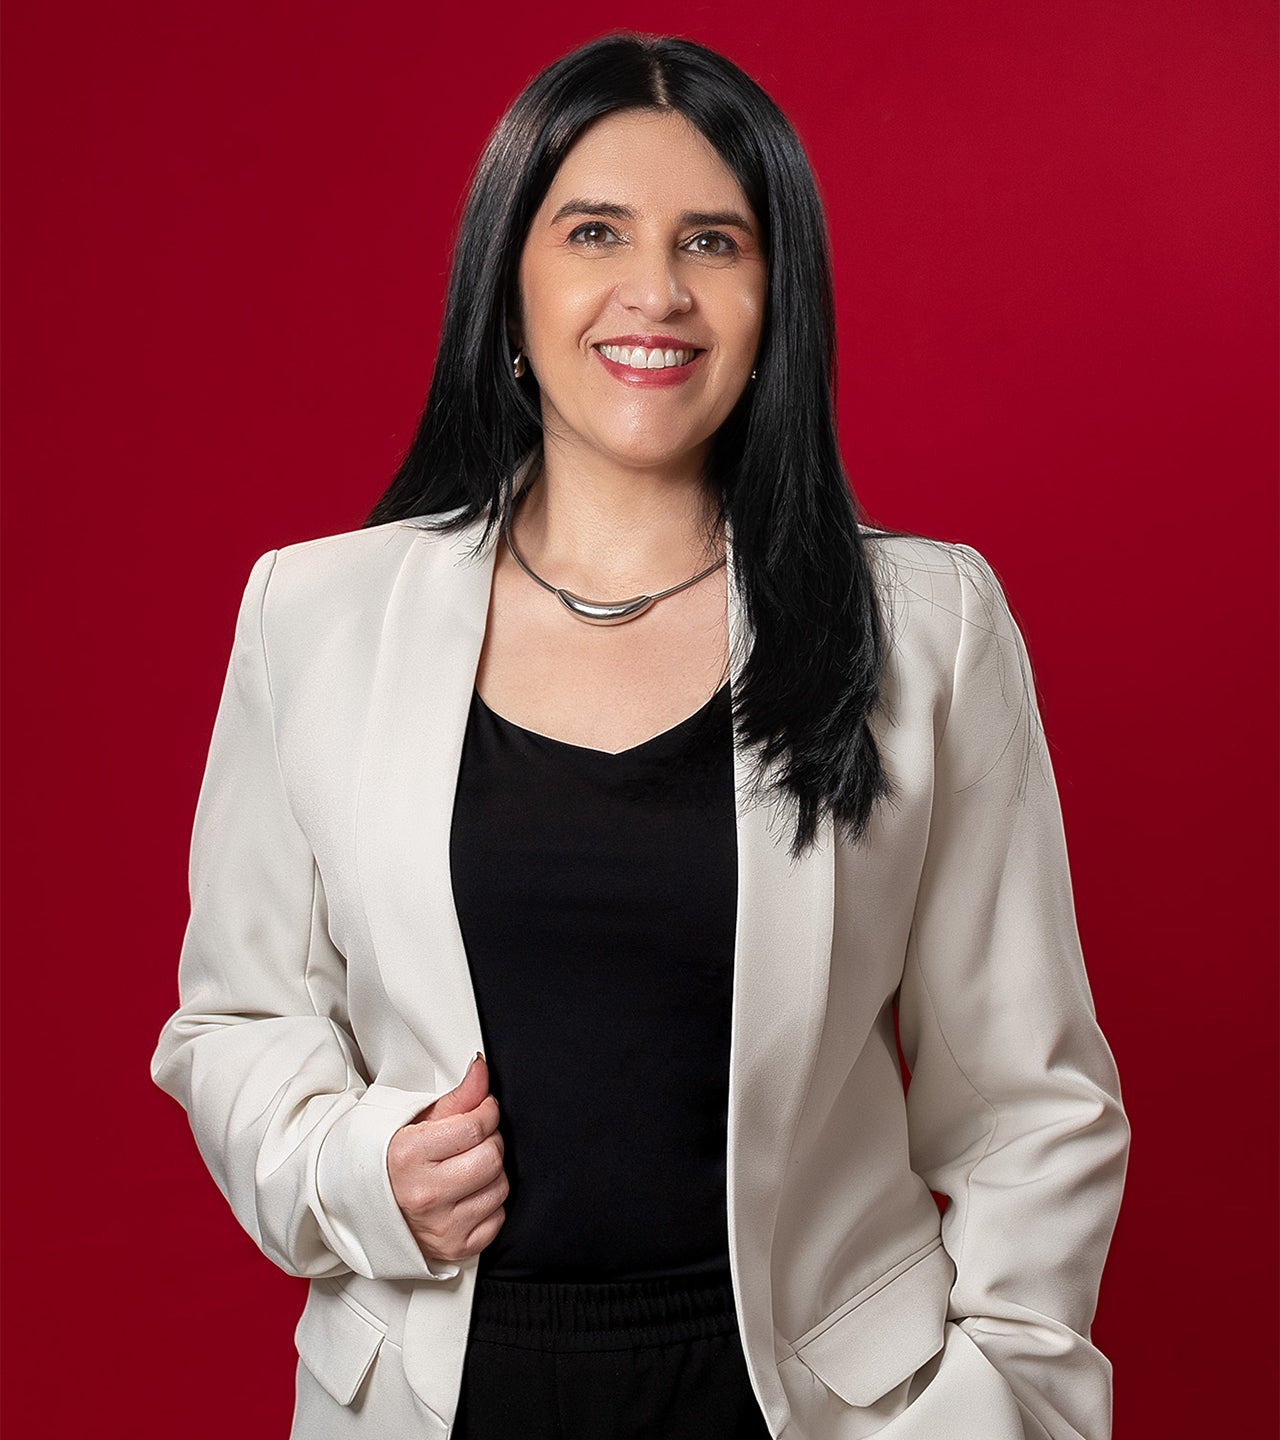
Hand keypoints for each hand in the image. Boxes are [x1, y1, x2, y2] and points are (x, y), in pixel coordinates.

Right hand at [387, 1053, 507, 1265]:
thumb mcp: (419, 1121)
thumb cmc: (391, 1160)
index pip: (476, 1126)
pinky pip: (497, 1219)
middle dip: (490, 1141)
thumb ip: (458, 1096)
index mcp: (409, 1156)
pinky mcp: (454, 1248)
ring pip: (499, 1187)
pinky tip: (468, 1194)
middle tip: (474, 1139)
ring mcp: (440, 1226)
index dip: (488, 1111)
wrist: (362, 1206)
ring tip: (468, 1166)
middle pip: (491, 1157)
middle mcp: (424, 1195)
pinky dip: (490, 1204)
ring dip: (492, 1172)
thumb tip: (482, 1068)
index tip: (483, 1109)